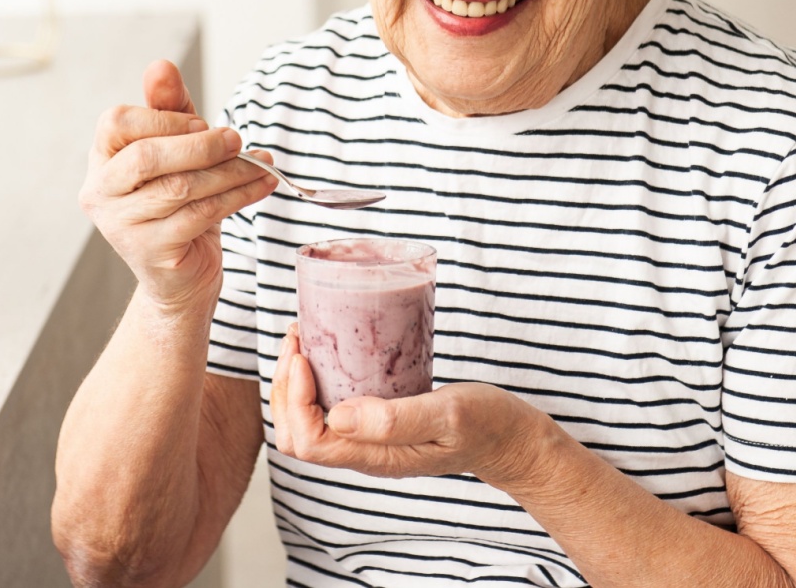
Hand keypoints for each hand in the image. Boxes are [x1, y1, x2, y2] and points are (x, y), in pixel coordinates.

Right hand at [78, 59, 278, 311]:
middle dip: (201, 145)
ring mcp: (121, 226)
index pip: (117, 122)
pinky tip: (260, 186)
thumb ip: (169, 108)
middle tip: (238, 141)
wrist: (181, 276)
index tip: (203, 124)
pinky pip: (199, 215)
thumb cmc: (178, 204)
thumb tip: (160, 65)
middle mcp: (101, 193)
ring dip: (229, 172)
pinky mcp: (151, 252)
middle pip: (146, 156)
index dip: (165, 119)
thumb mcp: (176, 150)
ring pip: (179, 187)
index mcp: (101, 160)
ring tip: (262, 165)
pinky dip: (237, 197)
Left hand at [269, 323, 551, 484]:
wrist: (511, 439)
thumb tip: (336, 416)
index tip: (305, 355)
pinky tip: (325, 353)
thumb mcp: (448, 414)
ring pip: (306, 424)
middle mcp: (364, 453)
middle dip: (284, 388)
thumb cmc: (486, 425)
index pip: (307, 442)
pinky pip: (328, 411)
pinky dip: (314, 382)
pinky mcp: (375, 425)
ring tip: (303, 340)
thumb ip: (396, 419)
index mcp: (376, 457)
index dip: (293, 399)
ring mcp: (367, 441)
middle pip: (296, 436)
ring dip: (293, 383)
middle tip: (297, 339)